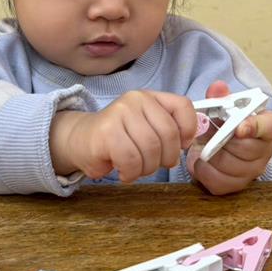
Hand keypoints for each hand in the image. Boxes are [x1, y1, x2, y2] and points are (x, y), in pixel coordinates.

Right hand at [51, 91, 197, 181]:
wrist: (80, 140)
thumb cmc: (118, 139)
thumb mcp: (146, 128)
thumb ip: (169, 129)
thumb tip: (191, 141)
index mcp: (150, 97)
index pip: (183, 106)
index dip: (188, 130)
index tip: (180, 147)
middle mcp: (136, 100)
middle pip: (169, 134)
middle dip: (166, 158)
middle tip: (154, 165)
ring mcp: (120, 113)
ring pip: (151, 149)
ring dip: (147, 168)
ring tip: (136, 169)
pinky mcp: (106, 132)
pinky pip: (132, 159)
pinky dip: (131, 173)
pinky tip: (124, 172)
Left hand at [189, 80, 271, 195]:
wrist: (219, 146)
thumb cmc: (226, 124)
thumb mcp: (224, 107)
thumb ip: (220, 97)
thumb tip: (217, 88)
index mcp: (267, 127)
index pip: (271, 127)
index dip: (255, 127)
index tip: (239, 128)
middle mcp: (264, 152)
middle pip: (246, 149)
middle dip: (222, 140)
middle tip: (208, 132)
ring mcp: (251, 171)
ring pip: (229, 166)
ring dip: (210, 155)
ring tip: (203, 145)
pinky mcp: (235, 186)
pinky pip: (218, 182)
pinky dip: (203, 171)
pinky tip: (201, 161)